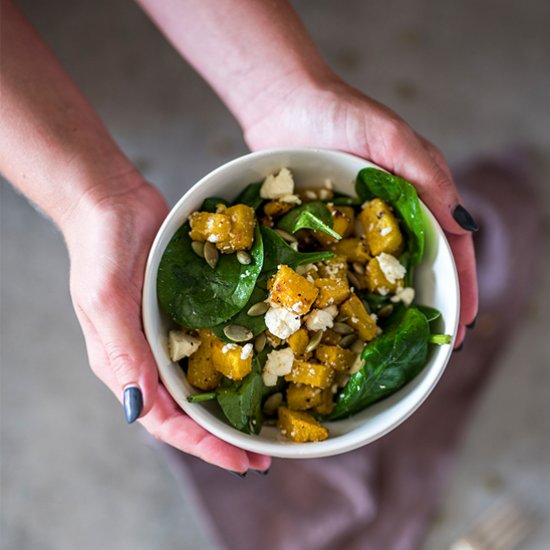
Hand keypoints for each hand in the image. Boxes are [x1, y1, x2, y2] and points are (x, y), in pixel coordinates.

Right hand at [62, 175, 270, 472]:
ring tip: (270, 422)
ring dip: (235, 406)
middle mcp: (152, 356)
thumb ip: (122, 352)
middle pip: (191, 410)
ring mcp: (173, 334)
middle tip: (265, 457)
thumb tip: (138, 409)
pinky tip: (266, 365)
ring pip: (207, 382)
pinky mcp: (191, 310)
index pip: (166, 420)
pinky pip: (217, 343)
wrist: (114, 202)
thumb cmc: (100, 247)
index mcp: (127, 363)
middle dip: (225, 437)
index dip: (203, 446)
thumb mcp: (105, 299)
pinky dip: (240, 360)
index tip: (240, 463)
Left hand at [243, 79, 477, 346]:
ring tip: (392, 340)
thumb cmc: (339, 112)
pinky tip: (344, 312)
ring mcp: (355, 221)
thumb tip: (462, 225)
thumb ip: (428, 178)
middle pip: (418, 265)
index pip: (451, 245)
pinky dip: (347, 288)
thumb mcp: (393, 140)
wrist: (282, 104)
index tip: (463, 323)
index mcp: (416, 192)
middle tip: (434, 345)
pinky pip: (339, 263)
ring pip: (379, 271)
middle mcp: (389, 211)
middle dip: (429, 303)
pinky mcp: (322, 225)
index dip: (462, 285)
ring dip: (389, 305)